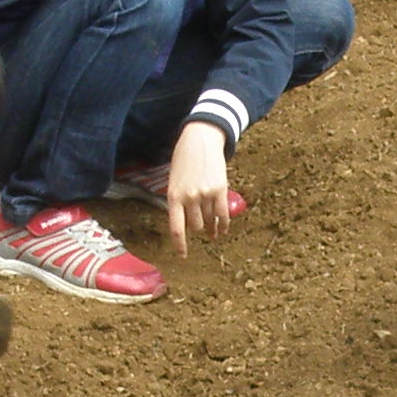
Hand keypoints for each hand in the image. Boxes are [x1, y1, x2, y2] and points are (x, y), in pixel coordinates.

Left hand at [165, 122, 236, 247]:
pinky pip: (223, 214)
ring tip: (213, 233)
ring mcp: (205, 194)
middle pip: (195, 226)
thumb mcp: (174, 181)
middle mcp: (189, 198)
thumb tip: (187, 222)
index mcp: (173, 197)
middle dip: (198, 229)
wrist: (200, 140)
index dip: (180, 245)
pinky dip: (223, 224)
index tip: (183, 256)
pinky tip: (223, 230)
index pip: (176, 228)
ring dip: (212, 228)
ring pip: (209, 221)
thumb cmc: (184, 161)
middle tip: (202, 230)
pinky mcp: (220, 190)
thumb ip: (178, 201)